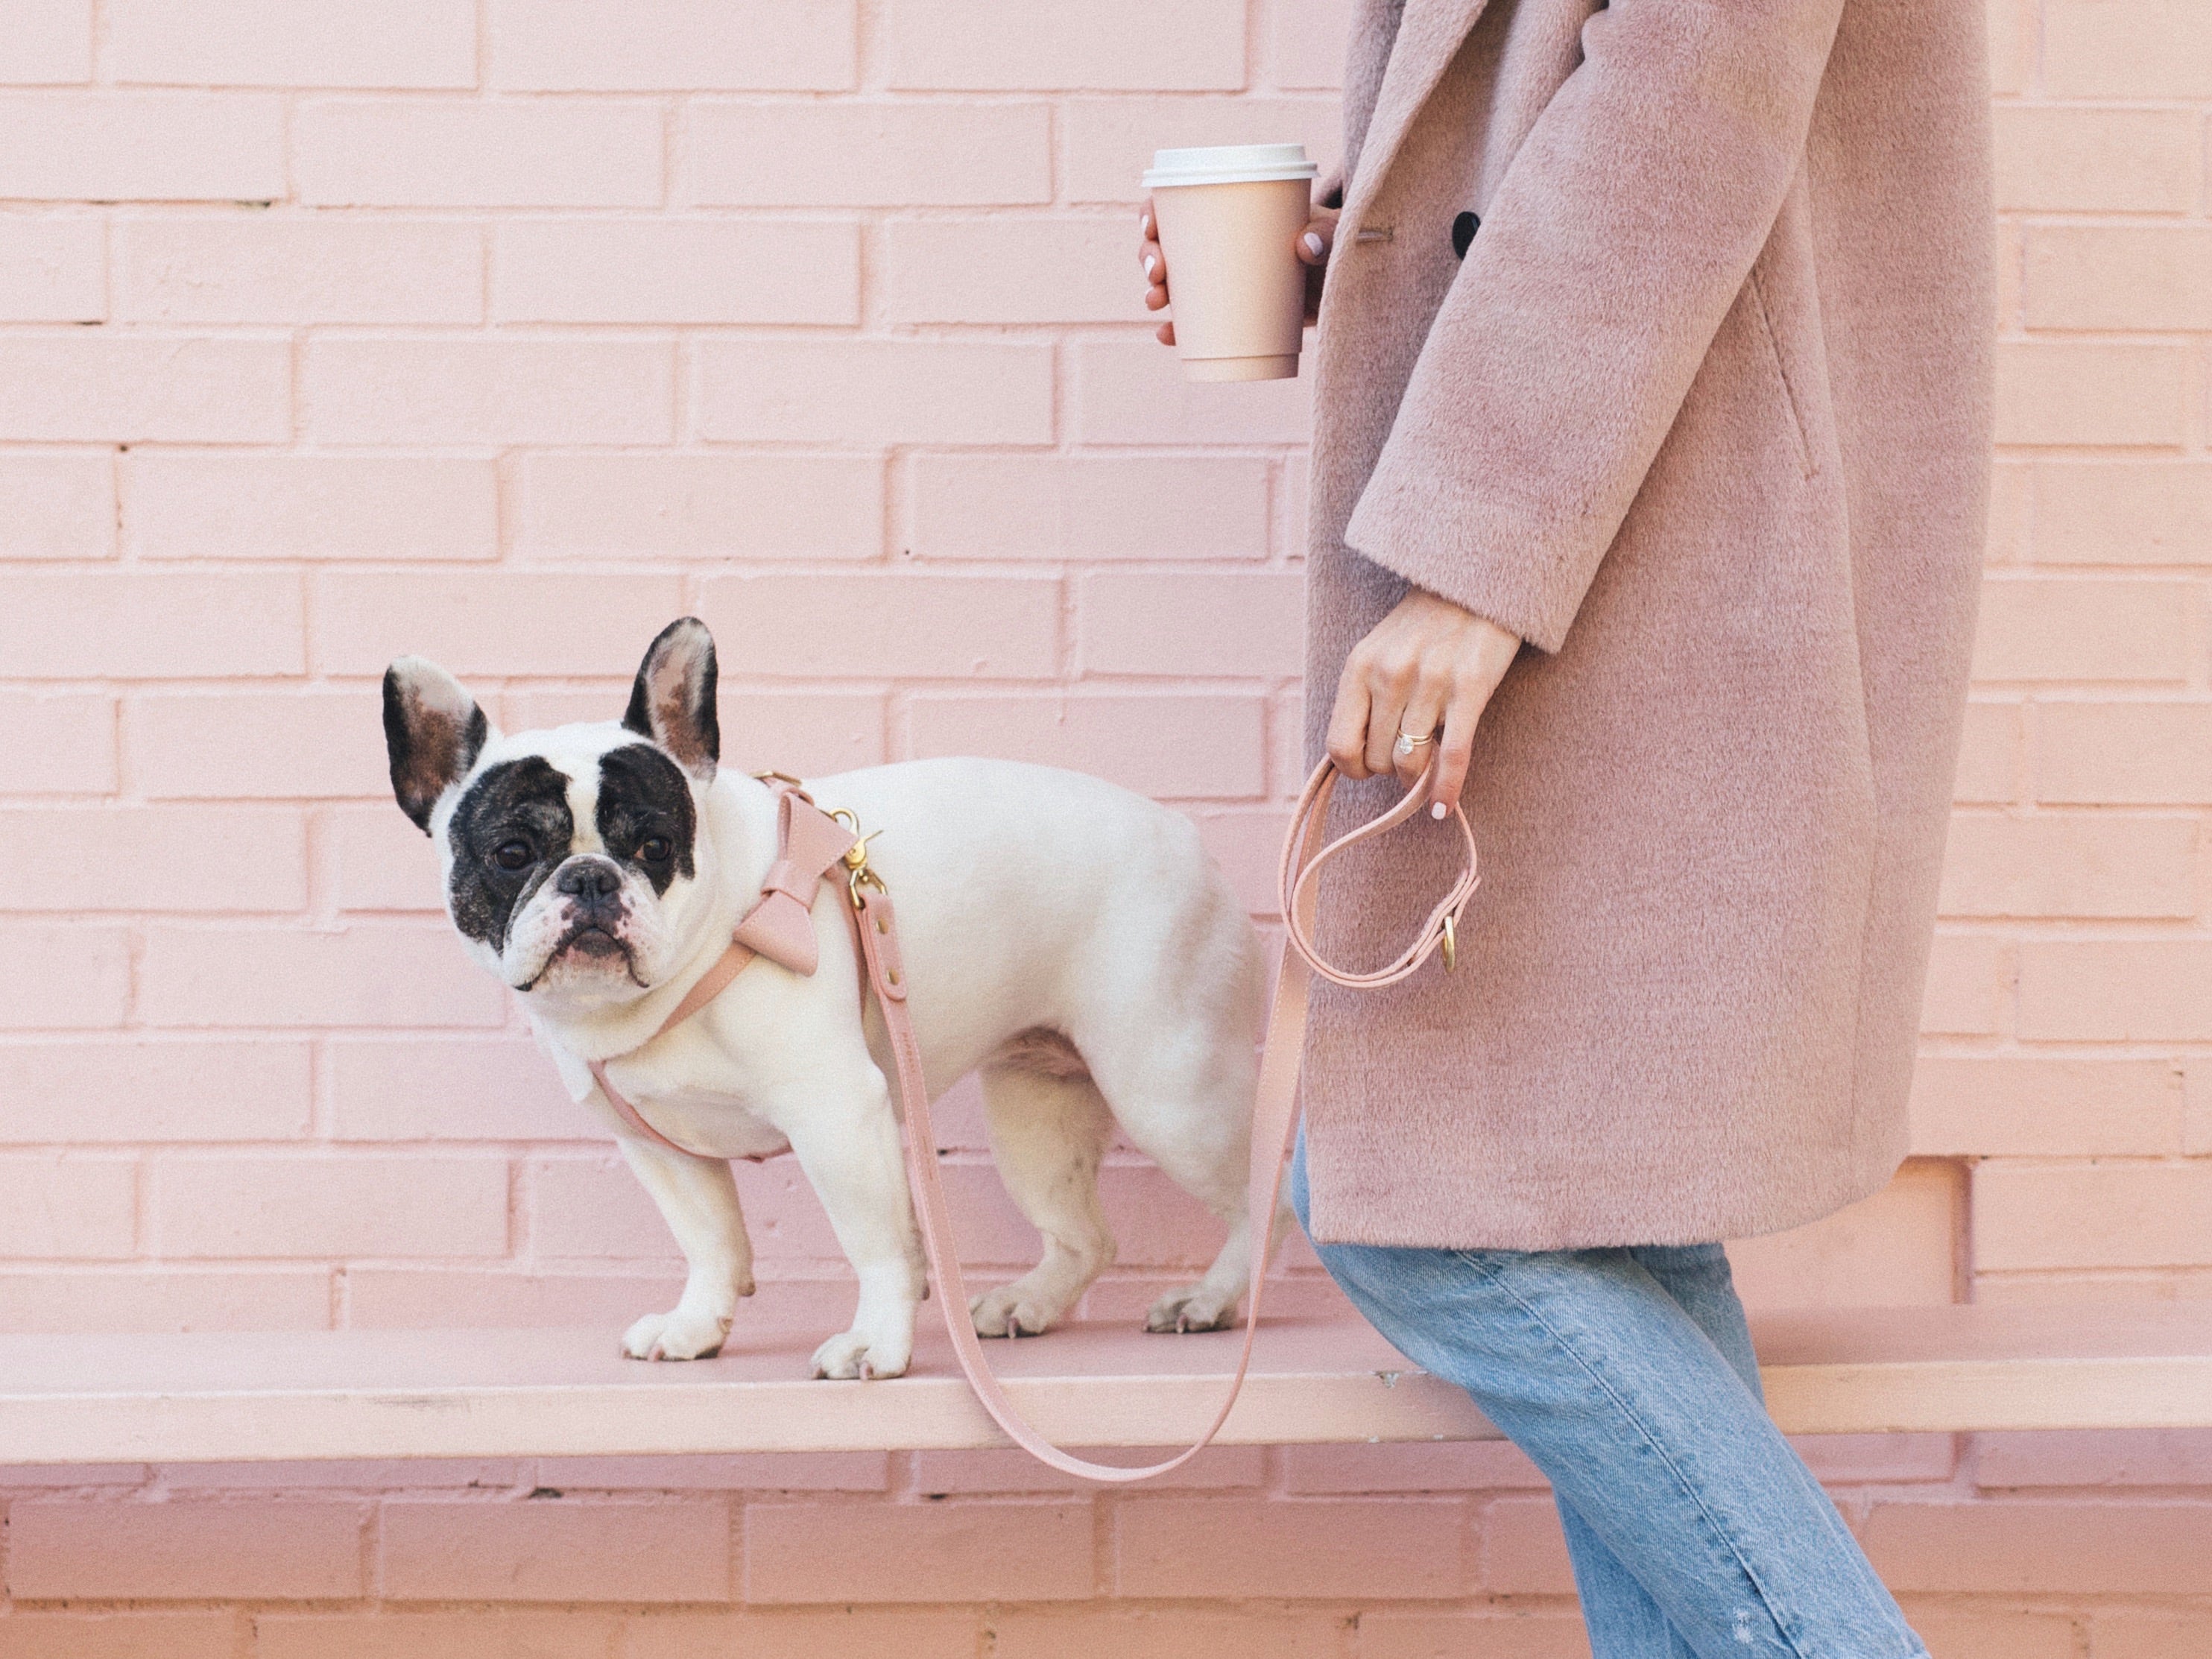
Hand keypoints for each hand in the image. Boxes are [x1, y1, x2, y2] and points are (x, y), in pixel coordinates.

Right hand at [1139, 200, 1340, 346]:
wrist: (1344, 283)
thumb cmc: (1334, 243)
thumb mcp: (1334, 231)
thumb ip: (1326, 232)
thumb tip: (1306, 245)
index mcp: (1231, 212)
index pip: (1178, 204)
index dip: (1153, 213)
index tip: (1152, 227)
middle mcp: (1216, 244)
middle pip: (1167, 245)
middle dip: (1149, 257)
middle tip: (1157, 273)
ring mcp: (1220, 279)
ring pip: (1173, 282)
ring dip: (1156, 291)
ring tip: (1157, 301)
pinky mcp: (1229, 310)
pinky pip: (1193, 322)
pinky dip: (1177, 330)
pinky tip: (1167, 335)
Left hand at [1325, 588, 1521, 812]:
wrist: (1478, 584)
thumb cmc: (1425, 625)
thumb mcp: (1379, 651)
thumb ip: (1364, 697)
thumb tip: (1354, 757)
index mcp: (1360, 666)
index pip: (1339, 745)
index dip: (1353, 768)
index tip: (1367, 767)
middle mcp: (1390, 675)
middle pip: (1378, 759)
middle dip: (1391, 768)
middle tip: (1407, 755)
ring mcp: (1430, 683)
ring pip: (1411, 763)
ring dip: (1417, 776)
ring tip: (1427, 765)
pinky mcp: (1470, 689)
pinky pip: (1453, 756)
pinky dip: (1447, 789)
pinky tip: (1442, 806)